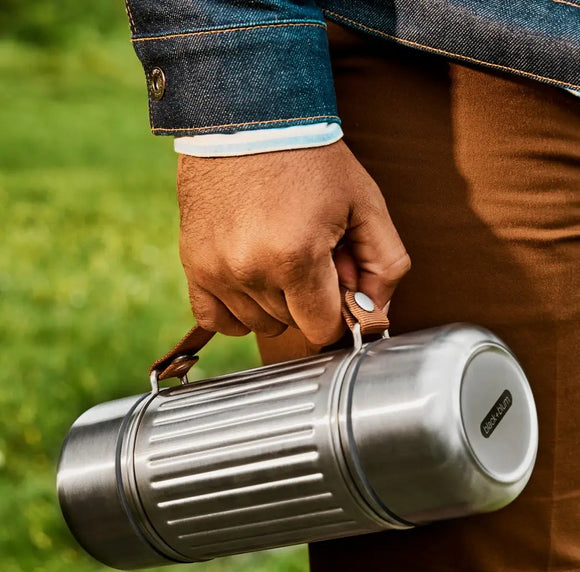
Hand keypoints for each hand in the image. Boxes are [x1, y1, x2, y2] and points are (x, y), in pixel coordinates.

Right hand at [177, 139, 409, 345]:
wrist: (248, 114)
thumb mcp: (366, 204)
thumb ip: (384, 266)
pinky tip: (251, 281)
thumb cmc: (312, 159)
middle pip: (291, 325)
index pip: (322, 329)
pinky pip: (216, 321)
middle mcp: (250, 270)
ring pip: (257, 324)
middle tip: (309, 252)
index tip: (337, 282)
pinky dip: (237, 311)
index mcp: (297, 257)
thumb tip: (373, 318)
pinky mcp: (193, 264)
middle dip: (308, 299)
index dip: (337, 312)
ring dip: (274, 303)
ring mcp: (216, 270)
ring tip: (278, 254)